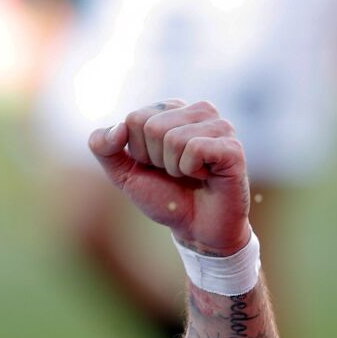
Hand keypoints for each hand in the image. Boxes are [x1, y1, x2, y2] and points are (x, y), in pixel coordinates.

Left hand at [88, 100, 251, 255]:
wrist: (196, 228)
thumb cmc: (164, 197)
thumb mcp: (124, 173)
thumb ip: (104, 148)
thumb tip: (118, 128)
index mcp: (172, 110)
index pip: (134, 119)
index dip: (138, 151)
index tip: (157, 165)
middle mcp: (199, 111)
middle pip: (152, 126)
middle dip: (155, 159)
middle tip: (175, 172)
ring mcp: (220, 126)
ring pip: (173, 138)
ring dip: (174, 167)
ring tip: (190, 174)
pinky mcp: (232, 146)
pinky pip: (195, 149)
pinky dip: (191, 170)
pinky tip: (205, 176)